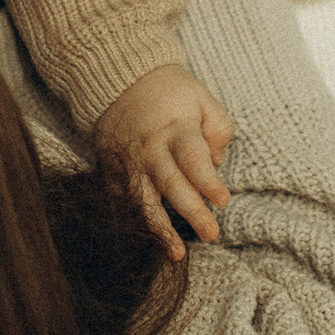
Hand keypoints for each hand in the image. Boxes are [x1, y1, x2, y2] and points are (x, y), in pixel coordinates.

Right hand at [96, 63, 235, 259]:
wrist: (118, 79)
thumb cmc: (169, 91)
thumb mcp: (202, 98)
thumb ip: (218, 129)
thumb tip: (217, 164)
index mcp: (176, 128)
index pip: (193, 159)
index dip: (208, 182)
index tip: (223, 200)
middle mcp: (150, 149)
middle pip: (171, 185)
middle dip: (191, 212)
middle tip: (211, 234)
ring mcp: (128, 161)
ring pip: (143, 201)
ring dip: (159, 230)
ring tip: (176, 254)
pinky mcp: (111, 170)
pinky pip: (122, 201)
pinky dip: (134, 222)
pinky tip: (148, 242)